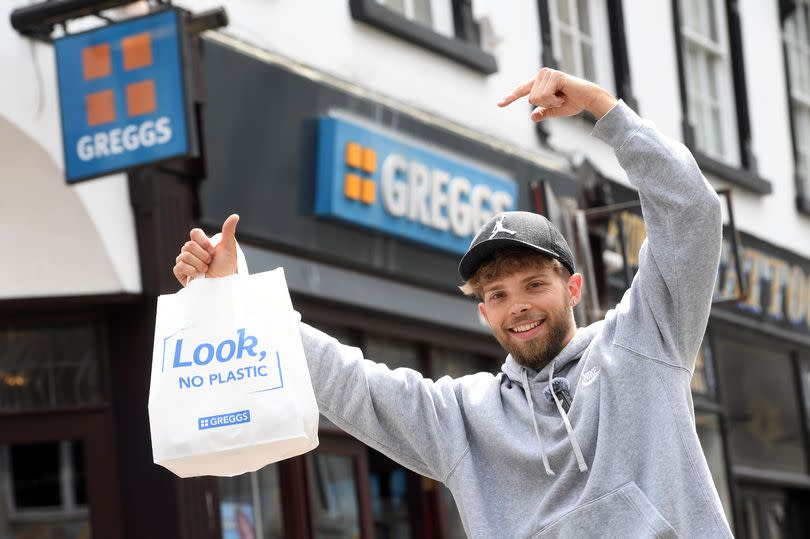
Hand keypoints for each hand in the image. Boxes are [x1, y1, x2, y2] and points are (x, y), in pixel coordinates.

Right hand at [173, 214, 239, 286]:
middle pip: (189, 245)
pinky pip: (179, 266)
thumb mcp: (228, 247)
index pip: (194, 233)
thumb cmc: (226, 267)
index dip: (203, 241)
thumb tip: (235, 215)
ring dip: (199, 264)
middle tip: (210, 262)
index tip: (213, 250)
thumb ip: (228, 231)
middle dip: (203, 255)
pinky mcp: (180, 273)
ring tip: (205, 270)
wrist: (223, 285)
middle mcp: (191, 251)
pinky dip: (190, 270)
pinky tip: (197, 275)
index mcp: (201, 244)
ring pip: (183, 255)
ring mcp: (185, 261)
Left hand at [498, 67, 616, 121]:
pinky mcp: (554, 75)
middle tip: (559, 100)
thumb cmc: (572, 103)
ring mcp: (547, 73)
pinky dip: (554, 100)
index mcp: (539, 82)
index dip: (510, 98)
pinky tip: (563, 95)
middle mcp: (541, 75)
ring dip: (551, 102)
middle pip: (530, 99)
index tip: (499, 104)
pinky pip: (545, 95)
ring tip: (562, 97)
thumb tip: (532, 117)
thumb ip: (543, 112)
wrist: (588, 99)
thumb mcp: (554, 111)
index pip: (522, 91)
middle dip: (546, 104)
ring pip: (536, 98)